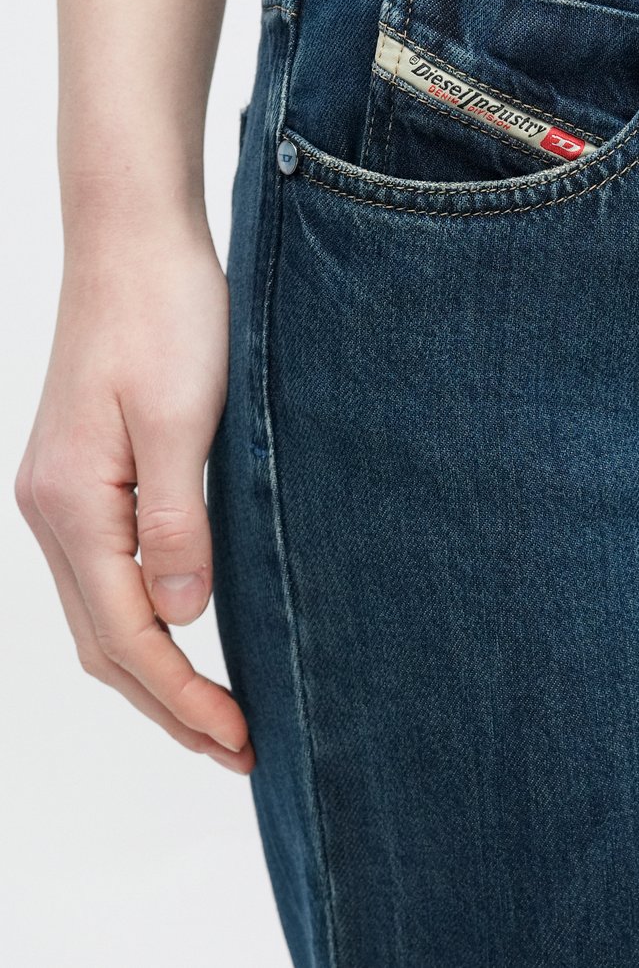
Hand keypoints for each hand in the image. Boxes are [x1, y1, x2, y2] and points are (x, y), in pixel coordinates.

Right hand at [15, 229, 253, 774]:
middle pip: (105, 642)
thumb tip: (180, 619)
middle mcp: (53, 509)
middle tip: (234, 748)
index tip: (238, 739)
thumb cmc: (162, 311)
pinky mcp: (85, 475)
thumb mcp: (182, 420)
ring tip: (209, 714)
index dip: (183, 697)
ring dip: (153, 672)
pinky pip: (106, 575)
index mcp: (72, 505)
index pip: (129, 636)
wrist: (133, 238)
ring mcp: (62, 494)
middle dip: (167, 704)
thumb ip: (176, 523)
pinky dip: (142, 623)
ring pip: (100, 615)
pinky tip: (178, 632)